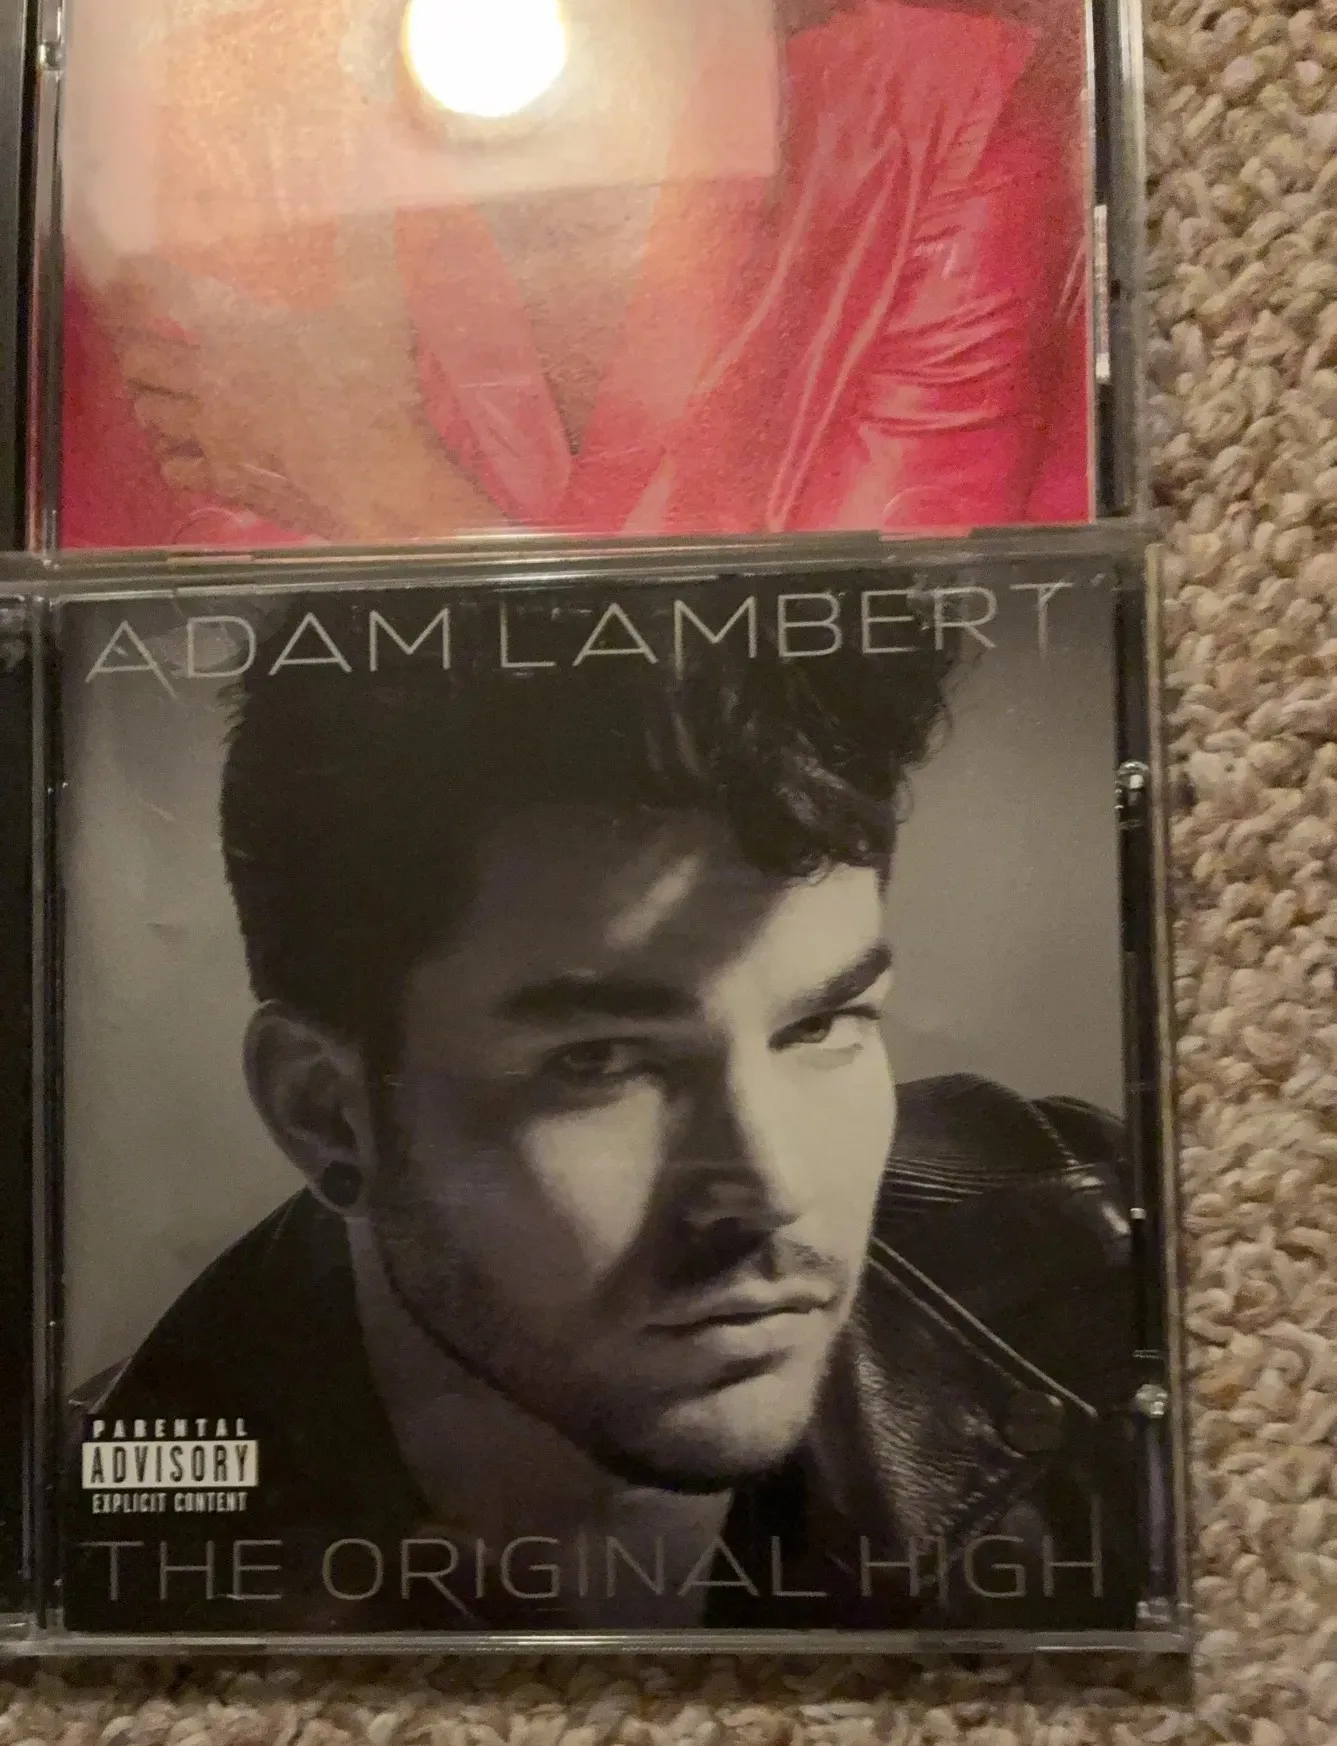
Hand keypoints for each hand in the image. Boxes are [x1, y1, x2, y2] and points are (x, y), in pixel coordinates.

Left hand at [101, 219, 497, 540]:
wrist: (379, 484)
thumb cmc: (375, 398)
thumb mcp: (379, 315)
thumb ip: (369, 258)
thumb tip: (380, 213)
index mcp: (235, 333)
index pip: (162, 293)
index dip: (138, 279)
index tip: (130, 272)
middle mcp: (210, 385)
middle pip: (138, 359)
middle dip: (133, 344)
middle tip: (137, 336)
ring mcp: (214, 438)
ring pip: (149, 415)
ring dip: (149, 400)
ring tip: (158, 392)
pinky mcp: (229, 483)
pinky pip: (175, 470)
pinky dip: (172, 456)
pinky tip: (184, 451)